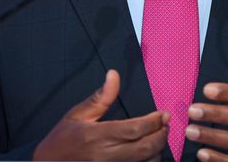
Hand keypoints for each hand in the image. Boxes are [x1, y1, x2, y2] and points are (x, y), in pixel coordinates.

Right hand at [33, 69, 168, 160]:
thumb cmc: (62, 140)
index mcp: (97, 136)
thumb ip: (99, 98)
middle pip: (145, 148)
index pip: (135, 129)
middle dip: (161, 135)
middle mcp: (105, 156)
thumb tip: (114, 75)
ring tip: (158, 138)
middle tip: (166, 125)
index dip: (154, 122)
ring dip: (157, 151)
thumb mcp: (77, 115)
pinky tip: (148, 153)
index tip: (163, 114)